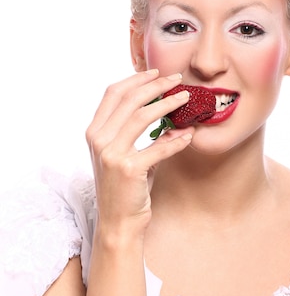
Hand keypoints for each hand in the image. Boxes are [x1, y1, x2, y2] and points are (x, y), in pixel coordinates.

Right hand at [85, 69, 192, 235]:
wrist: (118, 222)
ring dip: (168, 103)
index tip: (155, 73)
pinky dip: (177, 140)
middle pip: (129, 99)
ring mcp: (111, 154)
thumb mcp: (124, 155)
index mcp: (94, 132)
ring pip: (143, 116)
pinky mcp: (128, 169)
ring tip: (187, 97)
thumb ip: (137, 134)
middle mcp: (99, 140)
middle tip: (177, 80)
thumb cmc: (124, 188)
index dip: (136, 79)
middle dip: (156, 85)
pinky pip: (158, 147)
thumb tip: (167, 116)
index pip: (113, 93)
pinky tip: (189, 135)